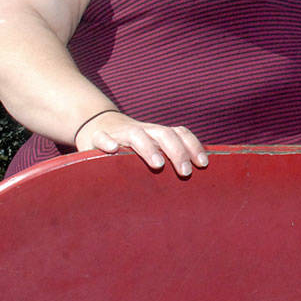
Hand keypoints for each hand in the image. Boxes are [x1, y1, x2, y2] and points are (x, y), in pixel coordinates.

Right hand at [74, 112, 208, 176]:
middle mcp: (144, 130)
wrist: (98, 124)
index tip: (203, 164)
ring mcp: (121, 133)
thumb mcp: (153, 147)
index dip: (193, 146)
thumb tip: (197, 177)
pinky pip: (102, 136)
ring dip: (149, 148)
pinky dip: (107, 141)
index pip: (180, 133)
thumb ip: (170, 157)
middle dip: (178, 152)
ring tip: (158, 164)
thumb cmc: (133, 145)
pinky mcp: (97, 136)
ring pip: (137, 135)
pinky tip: (112, 149)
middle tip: (185, 173)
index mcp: (158, 133)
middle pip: (164, 134)